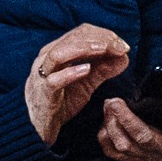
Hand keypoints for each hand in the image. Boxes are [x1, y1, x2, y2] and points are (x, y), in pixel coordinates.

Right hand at [21, 26, 133, 145]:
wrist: (38, 127)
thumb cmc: (60, 101)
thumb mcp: (86, 83)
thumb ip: (103, 69)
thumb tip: (124, 56)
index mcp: (56, 52)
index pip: (80, 33)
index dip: (103, 35)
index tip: (122, 45)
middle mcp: (46, 59)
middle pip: (71, 39)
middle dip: (99, 40)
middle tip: (119, 46)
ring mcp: (42, 76)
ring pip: (59, 54)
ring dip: (84, 49)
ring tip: (104, 49)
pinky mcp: (43, 94)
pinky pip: (54, 81)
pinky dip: (70, 73)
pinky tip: (86, 69)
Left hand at [100, 90, 161, 160]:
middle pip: (143, 136)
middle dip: (127, 119)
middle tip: (115, 101)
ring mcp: (148, 156)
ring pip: (125, 145)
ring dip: (112, 126)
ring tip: (108, 106)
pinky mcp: (137, 160)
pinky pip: (115, 153)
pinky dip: (105, 139)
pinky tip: (105, 123)